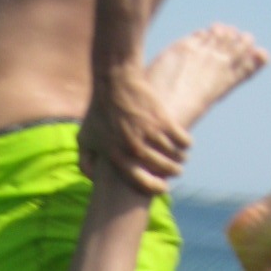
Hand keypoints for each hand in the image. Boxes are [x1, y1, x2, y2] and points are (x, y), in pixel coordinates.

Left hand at [79, 63, 190, 195]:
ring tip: (181, 158)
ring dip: (180, 158)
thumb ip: (85, 163)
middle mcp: (135, 149)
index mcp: (118, 158)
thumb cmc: (97, 112)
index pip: (141, 182)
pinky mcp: (163, 120)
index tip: (163, 188)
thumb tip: (93, 181)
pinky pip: (182, 138)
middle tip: (176, 171)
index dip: (155, 188)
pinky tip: (186, 143)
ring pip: (174, 155)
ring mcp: (150, 134)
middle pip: (162, 168)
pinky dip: (186, 143)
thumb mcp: (84, 139)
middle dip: (172, 172)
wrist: (114, 82)